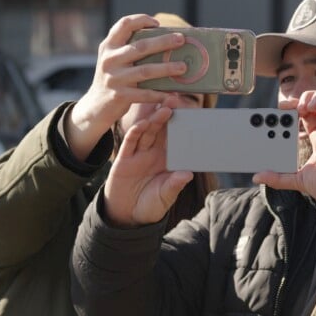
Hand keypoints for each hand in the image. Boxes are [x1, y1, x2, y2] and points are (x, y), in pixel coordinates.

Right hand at [66, 14, 187, 159]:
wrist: (95, 106)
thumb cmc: (113, 78)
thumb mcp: (113, 59)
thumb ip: (129, 48)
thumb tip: (164, 39)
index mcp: (108, 46)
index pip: (124, 24)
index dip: (141, 20)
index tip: (157, 23)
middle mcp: (110, 60)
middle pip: (141, 47)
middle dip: (163, 42)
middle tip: (181, 40)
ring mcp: (114, 78)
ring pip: (145, 71)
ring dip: (166, 68)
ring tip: (183, 67)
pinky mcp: (119, 96)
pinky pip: (144, 94)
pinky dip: (160, 94)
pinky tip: (172, 93)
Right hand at [102, 99, 192, 226]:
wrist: (126, 217)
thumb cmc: (149, 206)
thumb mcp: (164, 197)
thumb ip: (174, 185)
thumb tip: (188, 175)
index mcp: (166, 160)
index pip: (175, 139)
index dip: (181, 126)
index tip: (190, 112)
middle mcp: (153, 154)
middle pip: (161, 130)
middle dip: (168, 114)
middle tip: (175, 98)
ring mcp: (138, 155)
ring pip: (147, 132)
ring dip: (154, 119)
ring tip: (164, 108)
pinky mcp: (124, 159)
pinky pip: (130, 143)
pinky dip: (135, 133)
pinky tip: (142, 124)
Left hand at [253, 91, 315, 202]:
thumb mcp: (296, 179)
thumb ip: (278, 177)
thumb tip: (257, 177)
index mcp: (315, 135)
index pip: (302, 114)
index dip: (292, 108)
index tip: (280, 109)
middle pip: (314, 102)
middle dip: (301, 99)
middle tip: (290, 106)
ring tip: (306, 106)